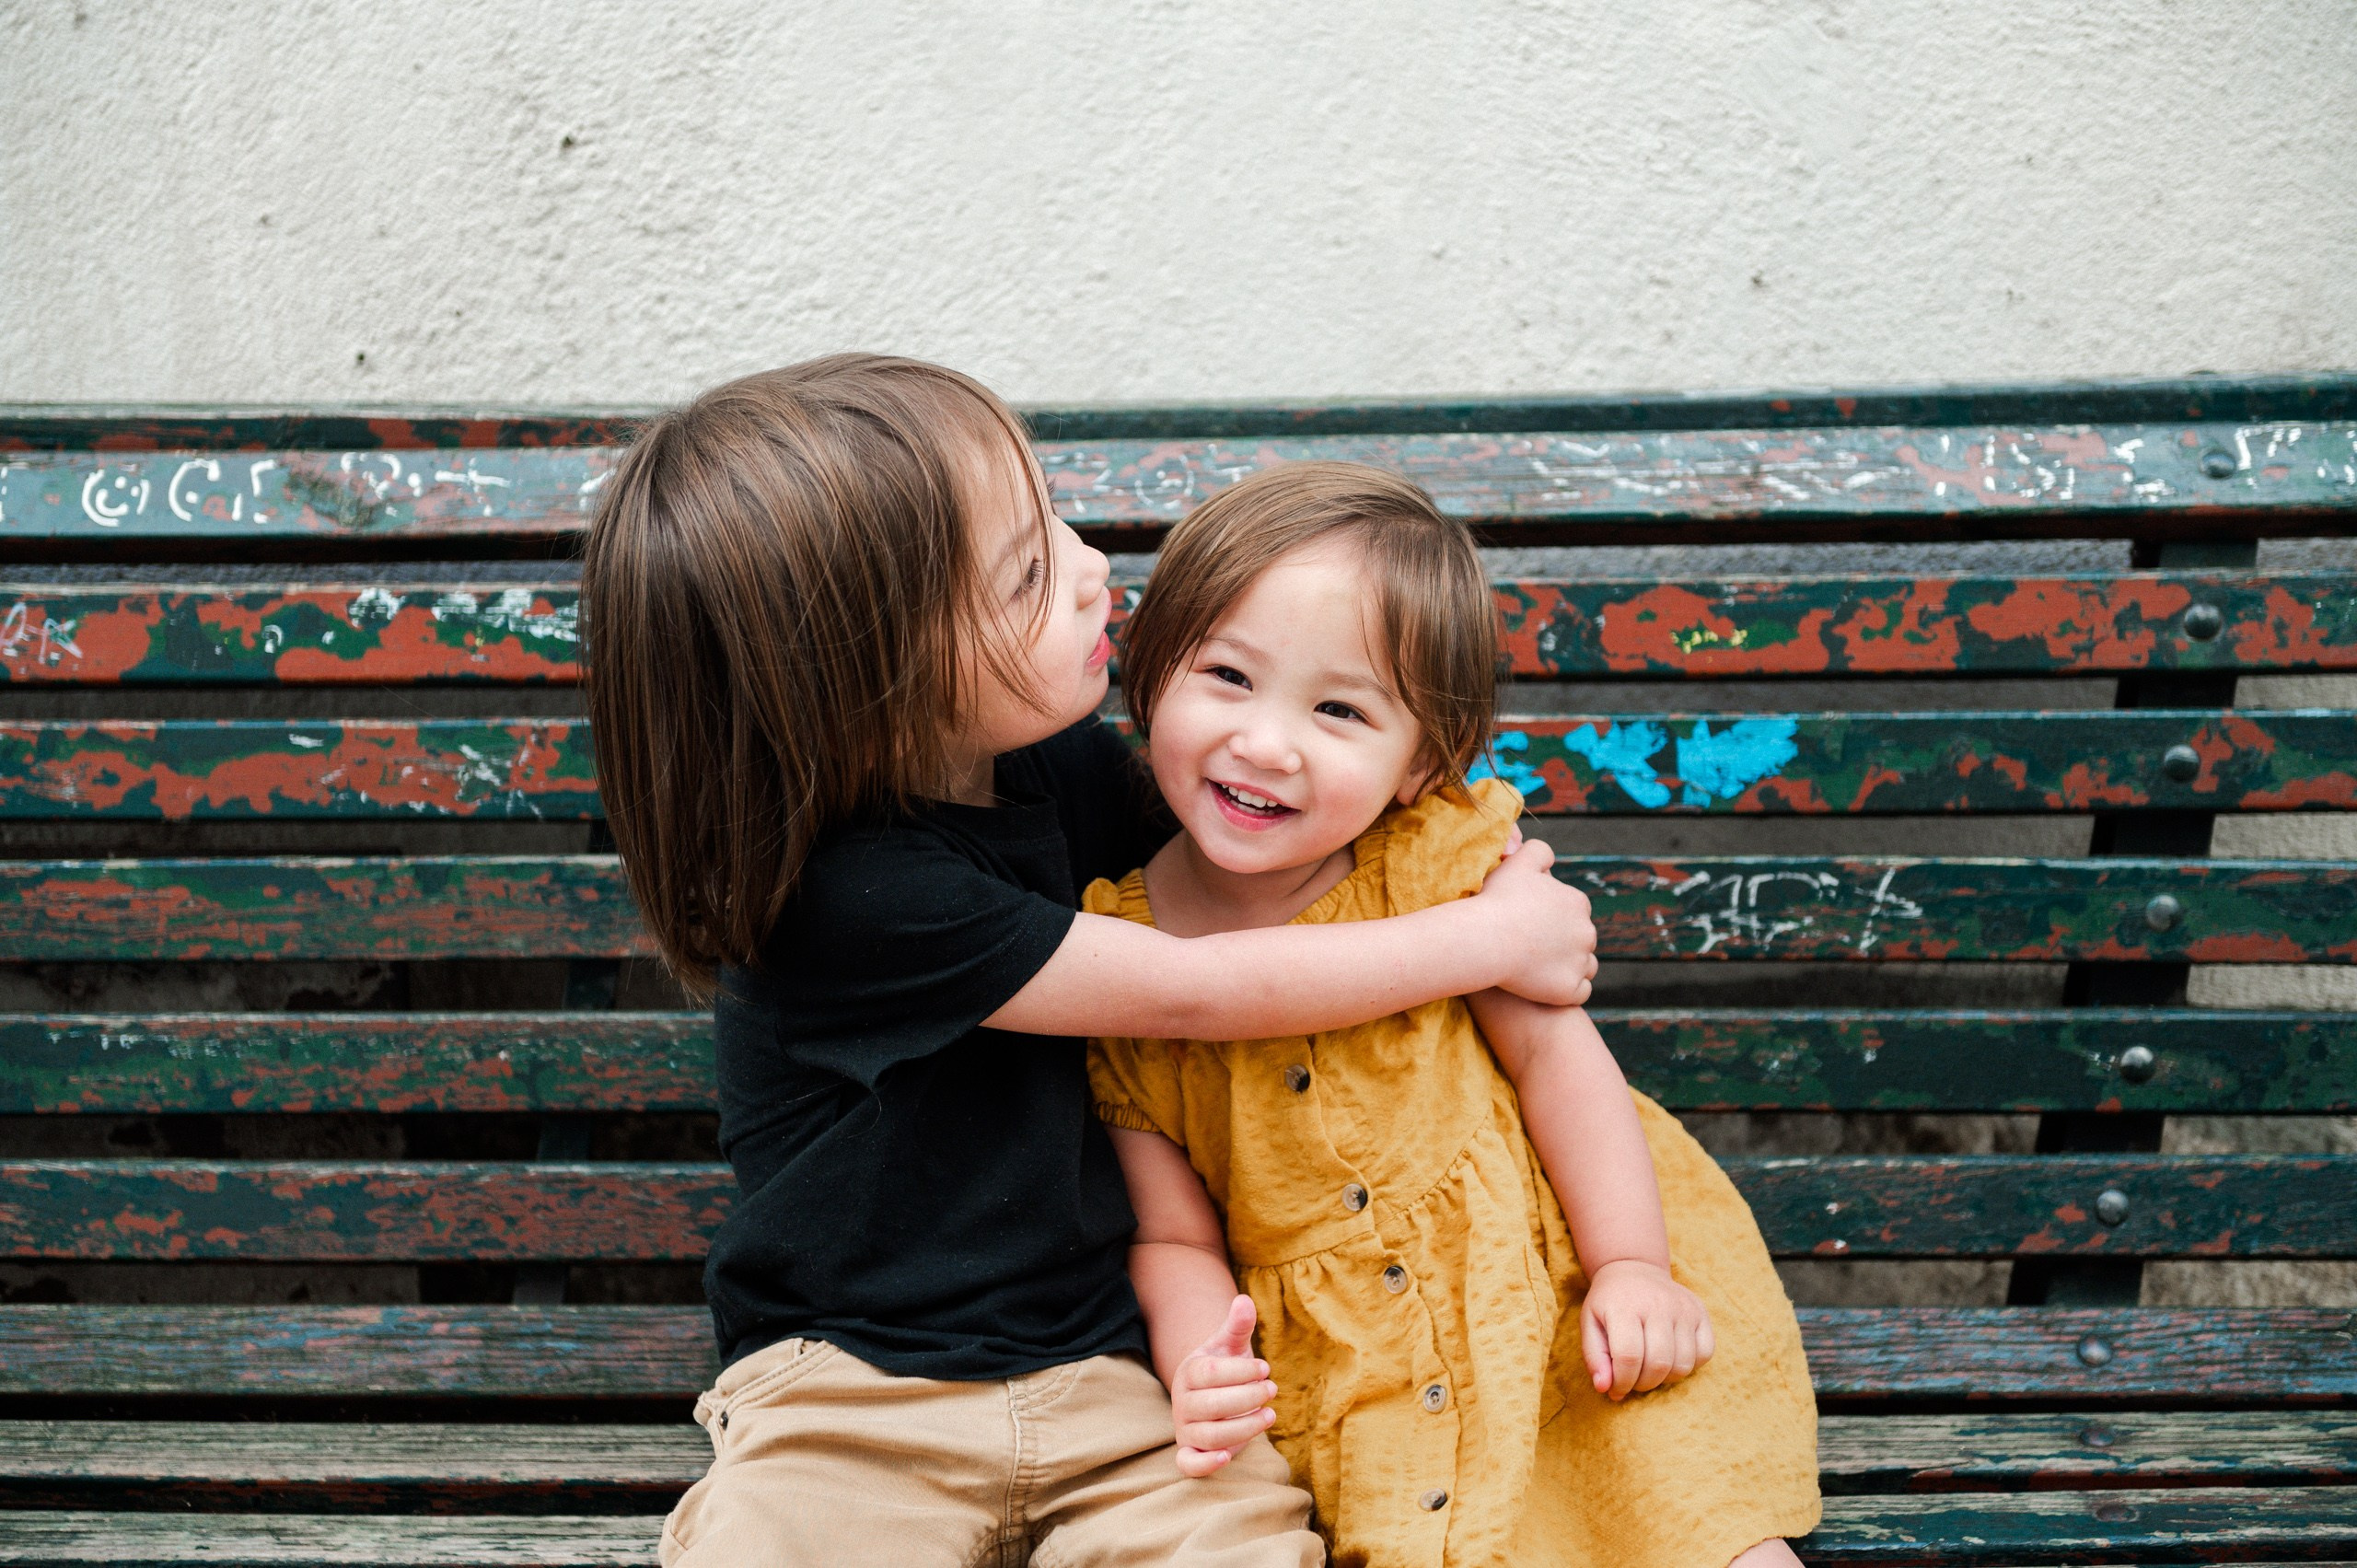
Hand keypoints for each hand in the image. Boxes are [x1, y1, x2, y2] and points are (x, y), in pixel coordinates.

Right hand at [1170, 1295, 1278, 1476]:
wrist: (1214, 1396)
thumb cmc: (1226, 1370)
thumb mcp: (1232, 1346)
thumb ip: (1237, 1326)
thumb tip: (1244, 1300)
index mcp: (1189, 1371)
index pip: (1211, 1373)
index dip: (1242, 1372)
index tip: (1266, 1369)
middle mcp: (1182, 1401)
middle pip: (1210, 1405)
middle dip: (1247, 1398)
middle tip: (1272, 1390)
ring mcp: (1184, 1429)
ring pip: (1209, 1435)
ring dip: (1243, 1427)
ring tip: (1270, 1415)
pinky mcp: (1190, 1453)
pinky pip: (1188, 1464)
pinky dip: (1204, 1464)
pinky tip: (1227, 1457)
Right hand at [1475, 838, 1597, 1006]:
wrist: (1486, 938)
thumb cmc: (1497, 900)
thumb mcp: (1518, 863)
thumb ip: (1538, 851)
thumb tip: (1549, 858)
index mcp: (1577, 902)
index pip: (1574, 911)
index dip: (1553, 918)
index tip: (1532, 924)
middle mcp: (1587, 931)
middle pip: (1582, 938)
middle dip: (1564, 943)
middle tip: (1533, 948)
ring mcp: (1580, 962)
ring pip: (1585, 966)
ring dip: (1569, 967)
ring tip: (1542, 969)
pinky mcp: (1570, 989)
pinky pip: (1579, 992)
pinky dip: (1566, 990)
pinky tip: (1547, 987)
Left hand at [1581, 1258, 1713, 1400]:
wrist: (1634, 1269)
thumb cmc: (1609, 1303)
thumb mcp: (1589, 1324)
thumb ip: (1594, 1358)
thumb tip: (1605, 1388)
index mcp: (1624, 1306)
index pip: (1628, 1357)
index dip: (1622, 1382)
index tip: (1616, 1389)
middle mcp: (1658, 1304)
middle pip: (1658, 1364)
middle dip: (1643, 1384)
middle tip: (1633, 1381)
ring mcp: (1683, 1308)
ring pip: (1683, 1365)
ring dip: (1664, 1378)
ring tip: (1649, 1370)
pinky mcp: (1701, 1312)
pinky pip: (1704, 1354)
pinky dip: (1689, 1366)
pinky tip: (1670, 1358)